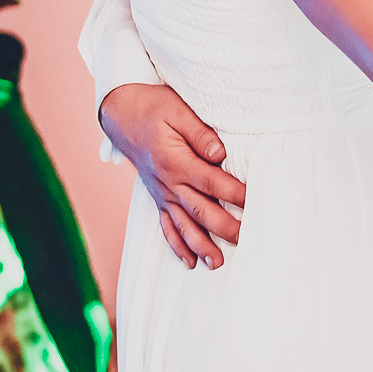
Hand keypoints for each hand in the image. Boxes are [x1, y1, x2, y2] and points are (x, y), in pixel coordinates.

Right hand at [98, 83, 246, 268]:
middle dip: (223, 227)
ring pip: (183, 225)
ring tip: (218, 263)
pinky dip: (177, 244)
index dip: (233, 193)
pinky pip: (166, 225)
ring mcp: (161, 193)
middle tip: (245, 239)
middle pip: (200, 210)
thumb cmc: (152, 108)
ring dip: (200, 245)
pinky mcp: (157, 197)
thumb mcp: (177, 110)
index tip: (252, 201)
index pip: (211, 182)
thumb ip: (200, 133)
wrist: (120, 114)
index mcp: (175, 161)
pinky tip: (190, 260)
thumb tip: (220, 154)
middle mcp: (167, 182)